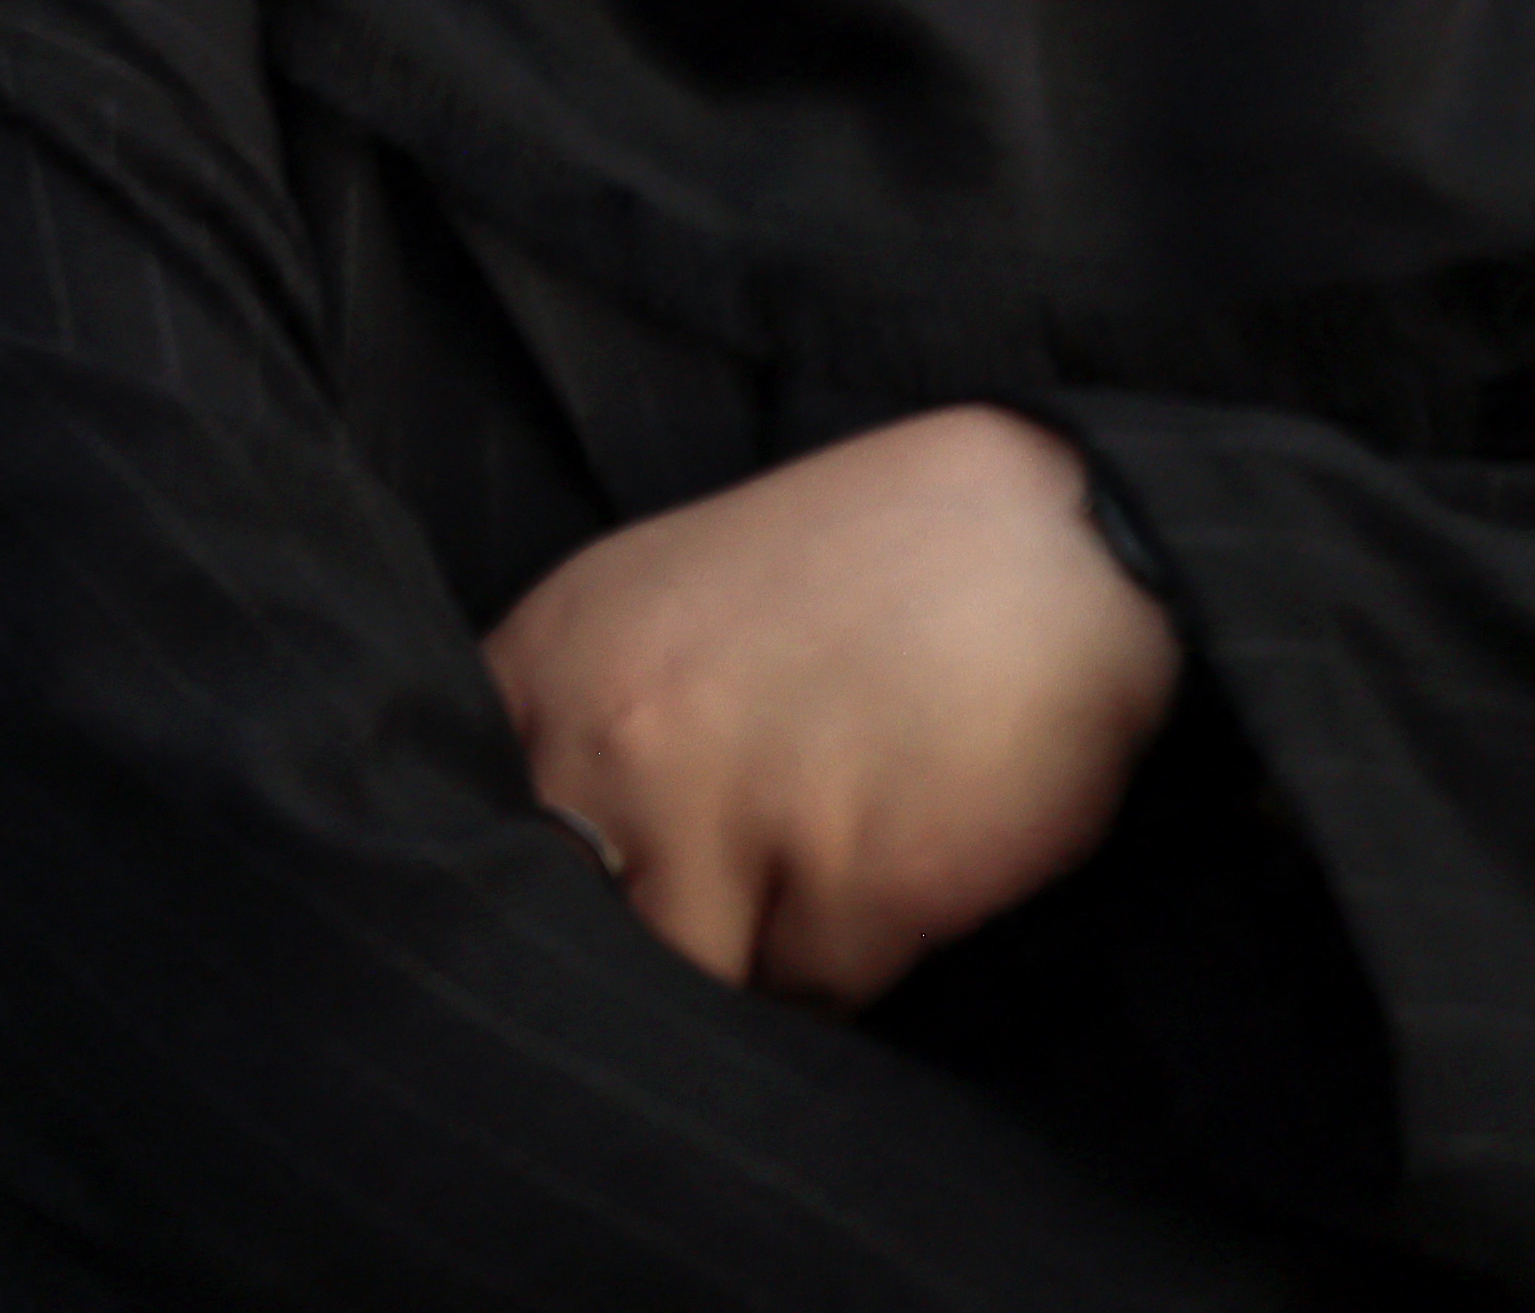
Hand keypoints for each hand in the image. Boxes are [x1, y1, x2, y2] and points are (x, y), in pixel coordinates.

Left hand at [481, 405, 1178, 1008]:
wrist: (1061, 542)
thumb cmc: (870, 574)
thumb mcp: (664, 605)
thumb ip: (585, 721)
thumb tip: (553, 860)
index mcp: (553, 660)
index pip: (473, 825)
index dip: (532, 878)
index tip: (595, 883)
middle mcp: (612, 735)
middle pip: (579, 920)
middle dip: (645, 932)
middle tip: (726, 894)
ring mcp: (723, 811)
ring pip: (693, 973)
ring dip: (752, 959)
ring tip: (819, 879)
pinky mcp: (850, 883)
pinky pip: (816, 991)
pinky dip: (855, 966)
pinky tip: (897, 874)